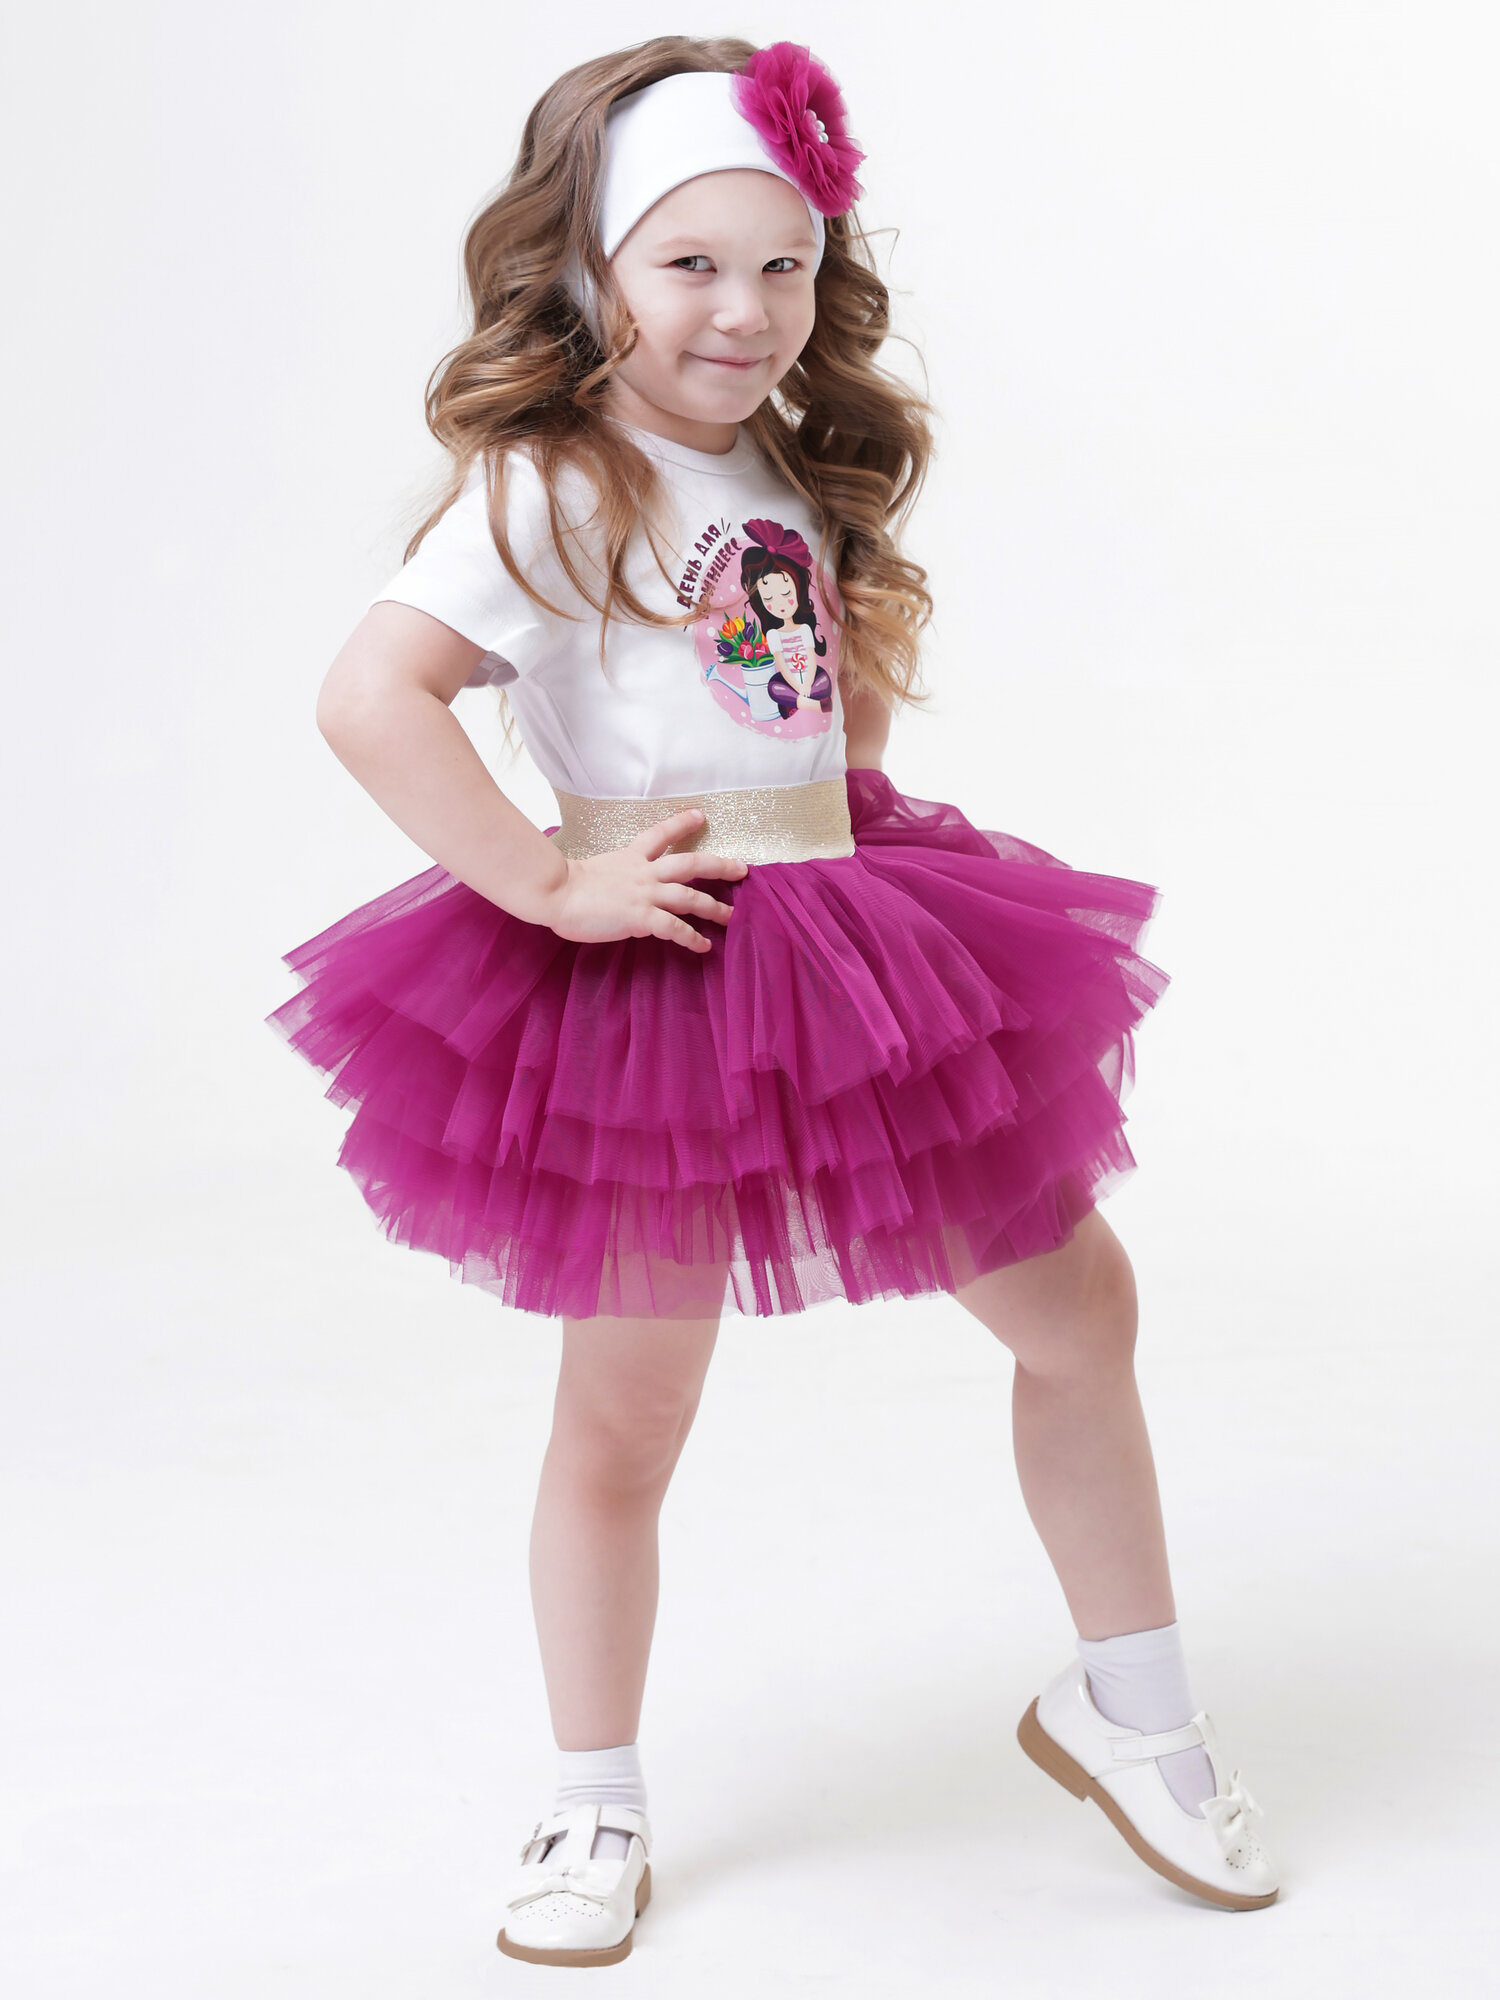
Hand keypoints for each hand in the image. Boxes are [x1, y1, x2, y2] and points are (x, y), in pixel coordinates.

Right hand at [542, 809, 748, 953]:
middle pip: (691, 862)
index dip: (682, 824)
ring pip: (690, 896)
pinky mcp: (641, 917)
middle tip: (742, 869)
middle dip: (720, 865)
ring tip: (731, 916)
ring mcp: (645, 894)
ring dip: (714, 907)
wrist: (555, 891)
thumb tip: (632, 904)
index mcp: (631, 857)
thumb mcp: (595, 873)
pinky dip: (692, 937)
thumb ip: (617, 882)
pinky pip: (674, 928)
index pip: (661, 834)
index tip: (700, 815)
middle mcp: (644, 872)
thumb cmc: (563, 885)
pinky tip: (704, 946)